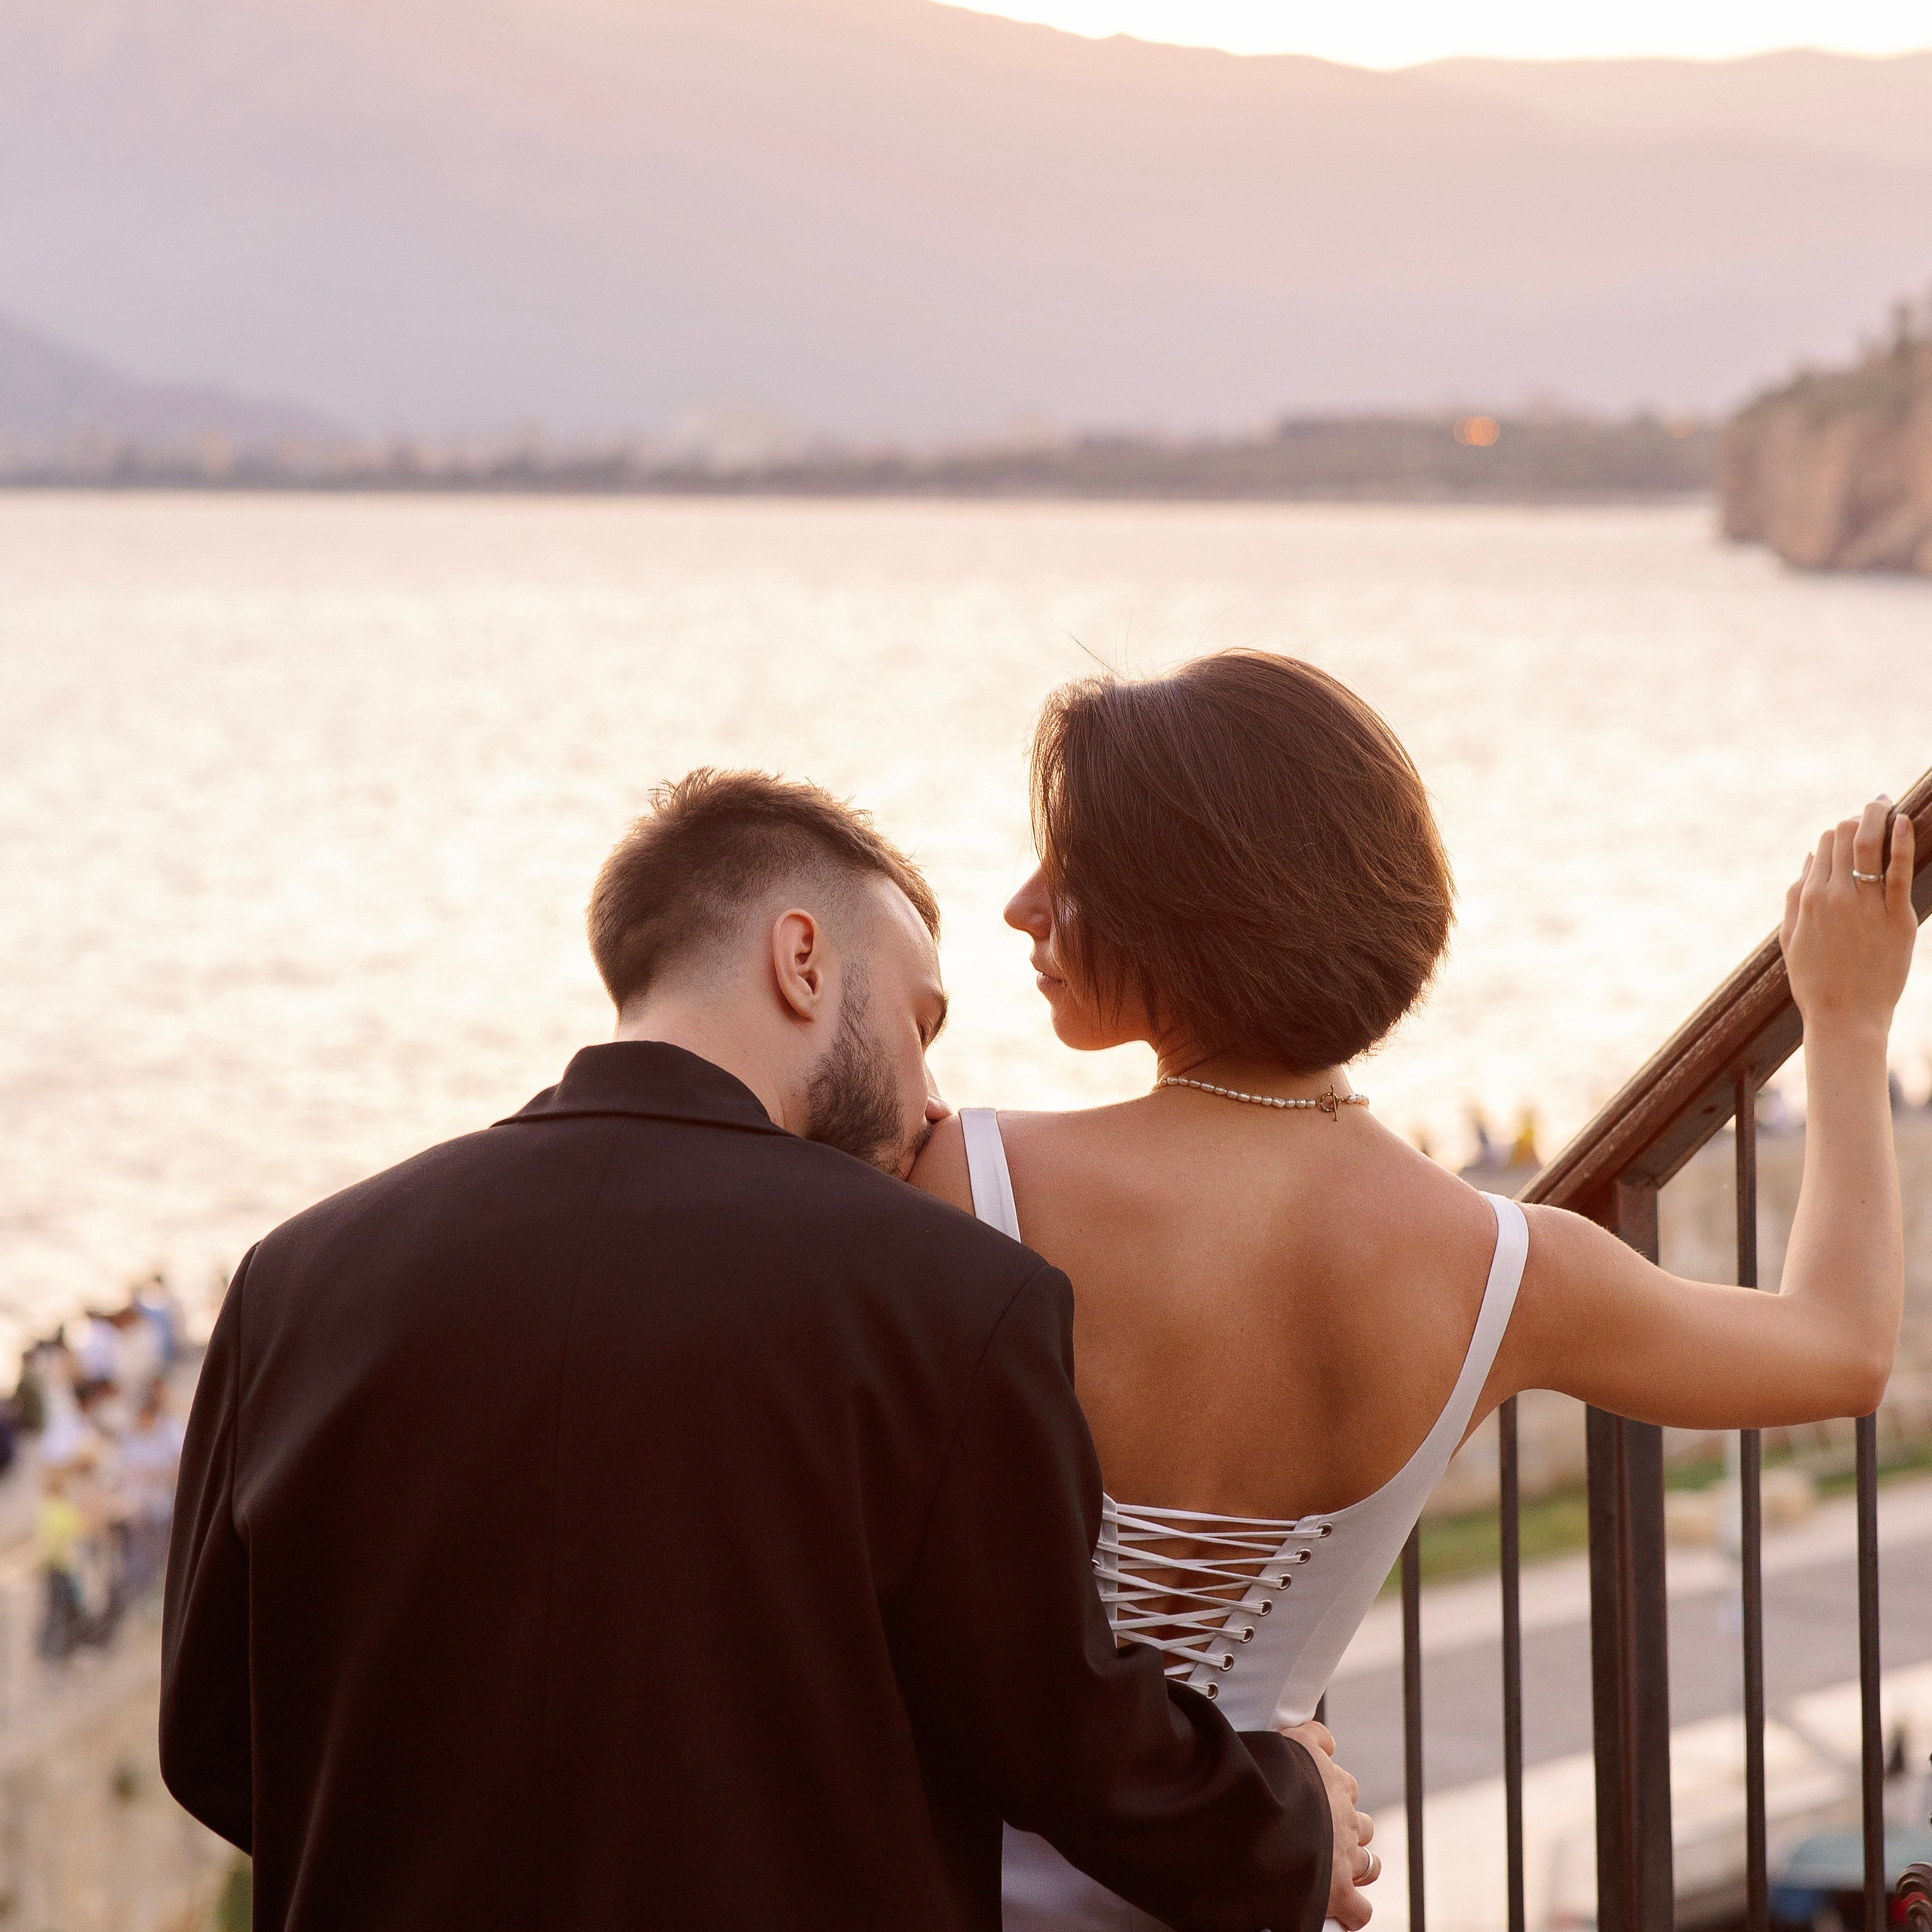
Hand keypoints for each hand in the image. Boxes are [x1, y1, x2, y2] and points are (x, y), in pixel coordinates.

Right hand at [1280, 1720, 1376, 1928]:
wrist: (1265, 1814)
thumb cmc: (1272, 1775)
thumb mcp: (1291, 1740)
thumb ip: (1312, 1735)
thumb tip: (1330, 1740)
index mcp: (1333, 1784)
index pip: (1347, 1786)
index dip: (1334, 1795)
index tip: (1317, 1802)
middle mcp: (1345, 1820)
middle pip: (1363, 1826)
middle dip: (1349, 1832)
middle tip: (1325, 1840)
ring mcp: (1345, 1857)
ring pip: (1369, 1865)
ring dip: (1357, 1869)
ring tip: (1336, 1874)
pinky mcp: (1338, 1891)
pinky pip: (1360, 1910)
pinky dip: (1352, 1913)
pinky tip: (1340, 1912)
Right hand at [1781, 798, 1917, 1037]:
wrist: (1844, 1016)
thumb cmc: (1815, 982)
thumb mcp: (1791, 939)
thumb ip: (1795, 898)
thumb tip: (1807, 862)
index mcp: (1807, 899)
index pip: (1823, 847)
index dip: (1838, 835)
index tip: (1851, 832)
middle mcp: (1833, 895)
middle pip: (1844, 838)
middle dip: (1858, 819)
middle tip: (1874, 807)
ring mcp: (1864, 904)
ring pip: (1867, 844)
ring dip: (1875, 817)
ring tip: (1885, 804)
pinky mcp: (1895, 917)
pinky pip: (1897, 869)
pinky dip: (1900, 841)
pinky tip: (1903, 821)